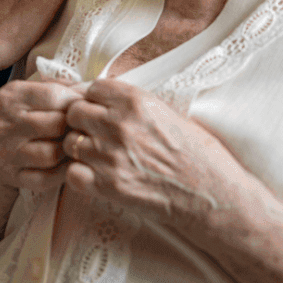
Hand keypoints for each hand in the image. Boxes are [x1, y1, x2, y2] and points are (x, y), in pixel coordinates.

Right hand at [0, 78, 84, 192]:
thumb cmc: (18, 115)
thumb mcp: (28, 93)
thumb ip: (58, 87)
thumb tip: (90, 89)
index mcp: (10, 97)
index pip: (53, 96)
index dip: (75, 100)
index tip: (85, 105)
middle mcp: (5, 124)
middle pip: (56, 124)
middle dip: (74, 126)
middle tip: (85, 126)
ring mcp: (8, 153)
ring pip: (52, 154)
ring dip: (69, 150)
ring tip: (76, 144)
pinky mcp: (13, 177)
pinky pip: (46, 179)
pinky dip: (63, 172)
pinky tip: (69, 163)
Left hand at [62, 78, 247, 237]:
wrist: (212, 195)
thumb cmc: (198, 154)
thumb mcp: (168, 112)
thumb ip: (133, 104)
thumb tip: (105, 98)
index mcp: (136, 101)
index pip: (93, 88)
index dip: (95, 99)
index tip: (101, 109)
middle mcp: (118, 124)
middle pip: (75, 112)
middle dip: (82, 122)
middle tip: (95, 134)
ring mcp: (110, 155)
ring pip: (70, 142)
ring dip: (80, 149)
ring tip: (98, 157)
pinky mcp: (108, 186)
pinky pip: (73, 173)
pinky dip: (80, 176)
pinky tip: (96, 177)